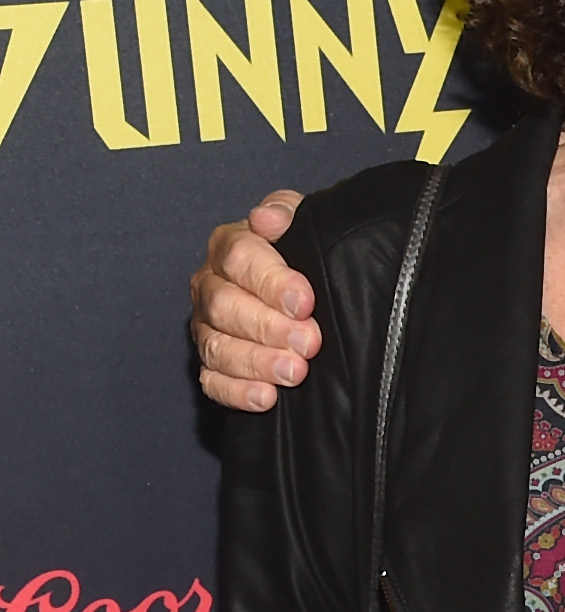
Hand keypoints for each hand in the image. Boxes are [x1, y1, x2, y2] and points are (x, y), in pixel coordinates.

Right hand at [190, 190, 315, 411]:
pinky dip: (238, 392)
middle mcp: (212, 286)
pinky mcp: (213, 364)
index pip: (238, 258)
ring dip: (257, 362)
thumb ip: (287, 213)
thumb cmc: (305, 255)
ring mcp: (208, 327)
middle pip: (224, 307)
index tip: (305, 301)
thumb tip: (268, 218)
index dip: (271, 281)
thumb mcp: (305, 224)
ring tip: (295, 372)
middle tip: (309, 342)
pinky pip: (213, 382)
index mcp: (230, 246)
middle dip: (268, 327)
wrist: (310, 295)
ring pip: (216, 347)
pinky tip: (266, 397)